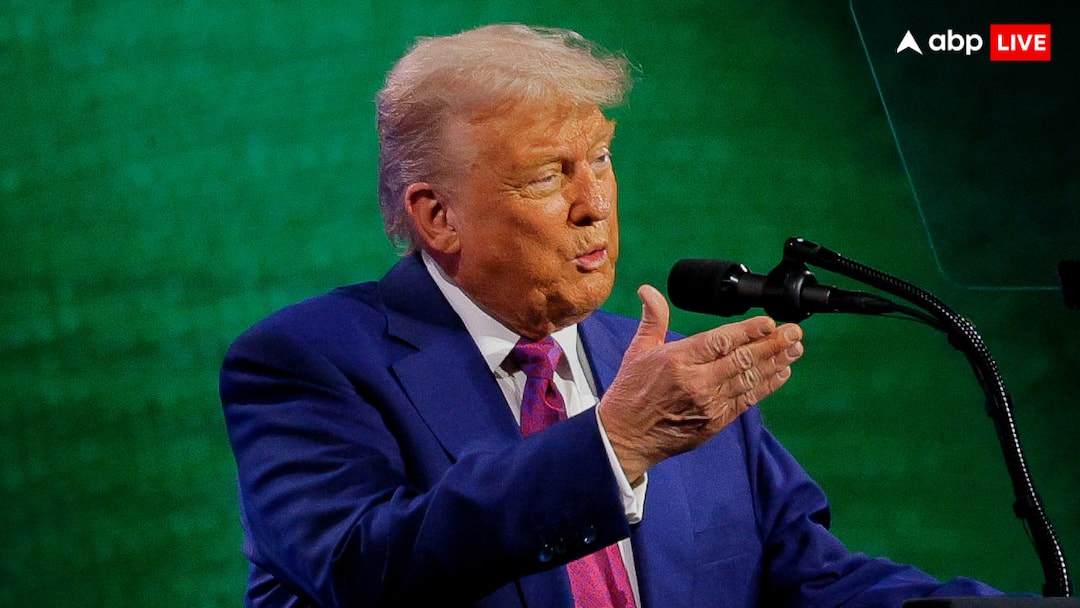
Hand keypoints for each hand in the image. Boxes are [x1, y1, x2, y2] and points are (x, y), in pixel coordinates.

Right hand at [598, 284, 803, 483]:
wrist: (626, 437)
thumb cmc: (630, 391)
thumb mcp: (637, 350)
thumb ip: (653, 319)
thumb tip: (648, 291)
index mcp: (677, 360)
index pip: (720, 341)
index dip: (748, 331)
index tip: (769, 322)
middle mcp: (697, 382)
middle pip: (743, 359)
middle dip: (773, 344)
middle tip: (794, 332)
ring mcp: (709, 404)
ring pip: (750, 379)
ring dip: (776, 363)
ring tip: (795, 349)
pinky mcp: (716, 422)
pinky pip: (747, 401)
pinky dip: (766, 386)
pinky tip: (781, 373)